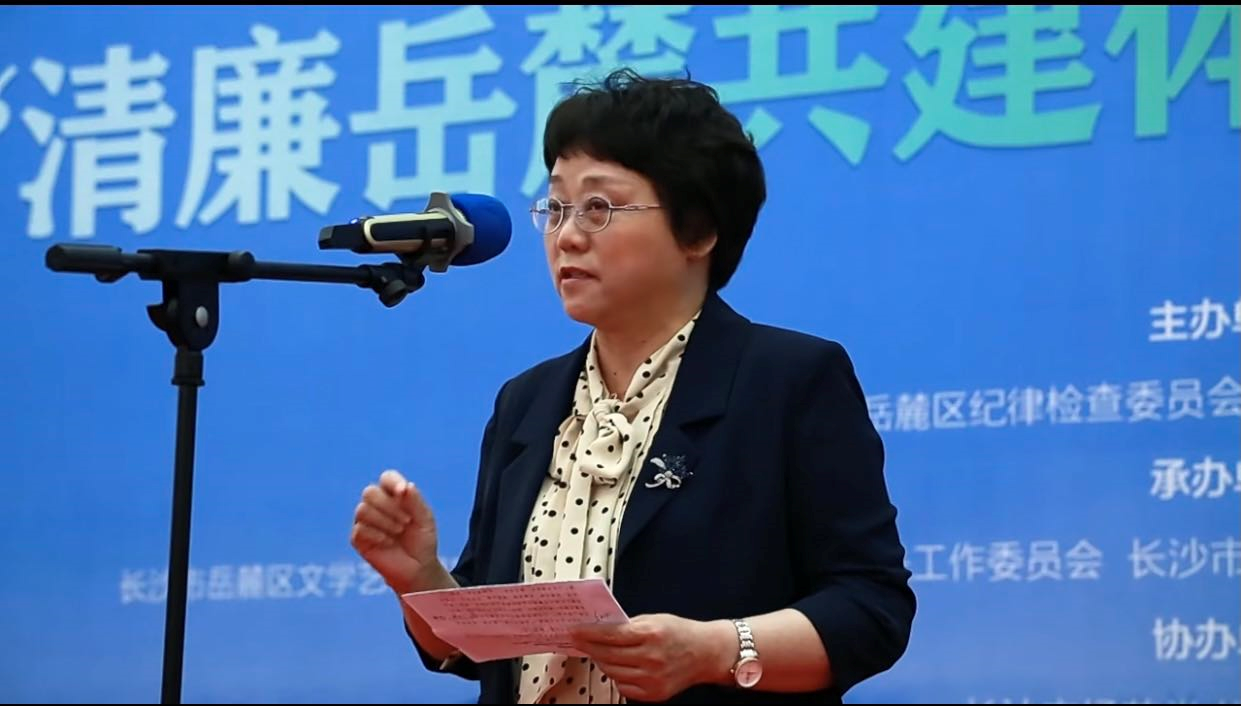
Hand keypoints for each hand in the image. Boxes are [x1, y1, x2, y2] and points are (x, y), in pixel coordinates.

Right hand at [350, 469, 440, 593]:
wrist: (418, 568)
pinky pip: (359, 529)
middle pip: (369, 492)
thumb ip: (416, 501)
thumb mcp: (425, 519)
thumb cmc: (422, 541)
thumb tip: (405, 486)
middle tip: (406, 521)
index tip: (403, 492)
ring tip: (398, 532)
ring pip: (362, 509)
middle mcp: (377, 506)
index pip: (387, 478)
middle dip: (389, 506)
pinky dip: (377, 535)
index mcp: (394, 496)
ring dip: (384, 521)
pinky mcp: (358, 538)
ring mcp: (365, 521)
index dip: (393, 482)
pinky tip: (388, 542)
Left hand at [568, 614, 732, 701]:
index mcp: (651, 634)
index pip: (610, 634)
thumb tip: (600, 628)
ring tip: (598, 652)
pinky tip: (617, 665)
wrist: (705, 653)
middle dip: (589, 646)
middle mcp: (651, 658)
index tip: (575, 631)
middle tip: (578, 640)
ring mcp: (652, 678)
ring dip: (601, 660)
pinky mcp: (653, 693)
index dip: (588, 633)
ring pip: (612, 671)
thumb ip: (628, 624)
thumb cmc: (680, 632)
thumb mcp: (654, 619)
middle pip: (607, 654)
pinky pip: (623, 685)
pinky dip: (616, 675)